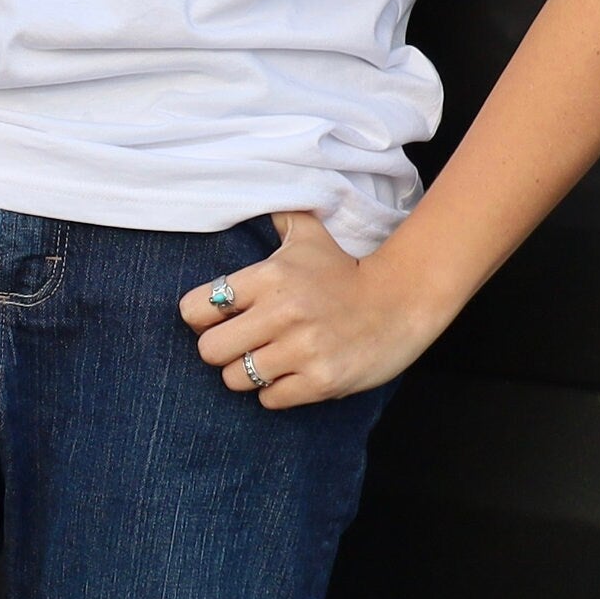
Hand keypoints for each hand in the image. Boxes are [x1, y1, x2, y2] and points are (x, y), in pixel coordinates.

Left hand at [177, 211, 441, 406]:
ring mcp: (301, 349)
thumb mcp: (309, 237)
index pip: (196, 308)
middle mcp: (280, 312)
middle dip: (223, 351)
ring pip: (235, 379)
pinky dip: (277, 392)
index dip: (202, 318)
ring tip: (271, 360)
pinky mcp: (321, 380)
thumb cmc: (346, 271)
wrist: (403, 300)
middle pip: (209, 351)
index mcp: (268, 277)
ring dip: (249, 374)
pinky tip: (294, 374)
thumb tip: (254, 198)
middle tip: (244, 345)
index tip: (221, 319)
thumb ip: (278, 219)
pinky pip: (270, 400)